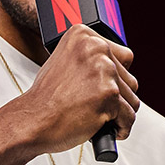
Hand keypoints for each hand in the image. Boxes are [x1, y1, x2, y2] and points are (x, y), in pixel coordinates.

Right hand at [20, 24, 138, 153]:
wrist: (31, 120)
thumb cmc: (46, 99)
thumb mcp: (64, 62)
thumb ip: (91, 59)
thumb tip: (117, 68)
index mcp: (84, 36)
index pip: (123, 57)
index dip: (114, 78)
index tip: (99, 89)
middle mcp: (96, 48)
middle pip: (130, 79)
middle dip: (117, 98)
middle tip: (94, 106)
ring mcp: (104, 71)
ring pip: (132, 99)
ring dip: (119, 113)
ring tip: (97, 117)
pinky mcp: (109, 95)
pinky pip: (130, 116)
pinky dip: (121, 128)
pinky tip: (104, 128)